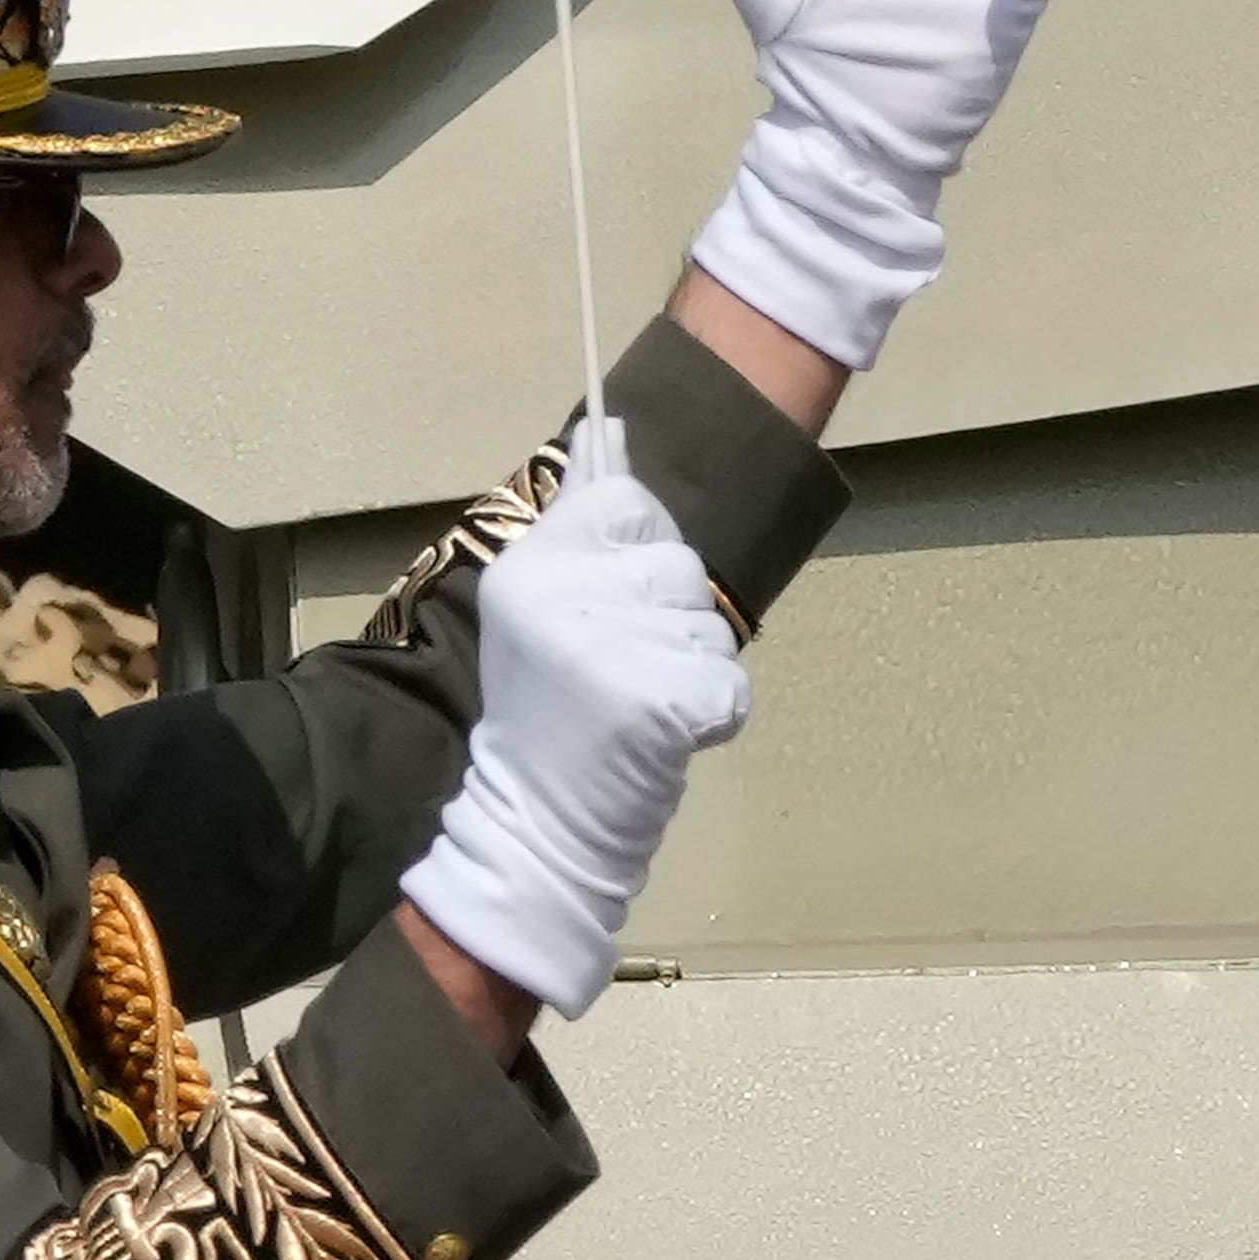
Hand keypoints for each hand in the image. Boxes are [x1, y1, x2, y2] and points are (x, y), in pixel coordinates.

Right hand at [393, 423, 750, 1021]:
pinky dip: (714, 713)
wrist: (534, 829)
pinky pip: (730, 681)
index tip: (613, 596)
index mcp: (528, 567)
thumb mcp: (539, 610)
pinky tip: (665, 737)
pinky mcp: (665, 703)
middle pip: (678, 560)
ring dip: (693, 664)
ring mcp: (616, 652)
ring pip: (710, 620)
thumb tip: (606, 430)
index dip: (636, 548)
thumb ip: (577, 525)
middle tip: (623, 668)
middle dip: (670, 612)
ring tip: (638, 705)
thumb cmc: (543, 715)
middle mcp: (566, 598)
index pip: (624, 501)